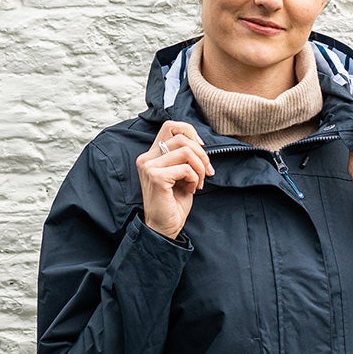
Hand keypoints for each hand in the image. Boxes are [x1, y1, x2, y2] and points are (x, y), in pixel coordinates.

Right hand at [136, 122, 213, 239]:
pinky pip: (186, 168)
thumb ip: (184, 156)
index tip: (201, 149)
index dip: (190, 132)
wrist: (164, 227)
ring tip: (198, 182)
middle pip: (182, 138)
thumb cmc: (173, 203)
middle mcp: (146, 158)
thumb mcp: (180, 174)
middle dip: (202, 154)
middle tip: (206, 172)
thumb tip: (200, 143)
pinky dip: (194, 178)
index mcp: (151, 154)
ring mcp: (149, 167)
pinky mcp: (156, 177)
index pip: (171, 126)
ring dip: (200, 167)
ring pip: (186, 151)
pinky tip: (191, 190)